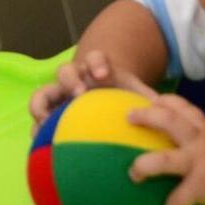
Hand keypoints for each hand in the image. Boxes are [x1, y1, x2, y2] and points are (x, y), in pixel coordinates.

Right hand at [31, 49, 158, 126]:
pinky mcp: (48, 111)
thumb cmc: (122, 94)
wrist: (102, 92)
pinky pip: (37, 119)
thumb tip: (168, 115)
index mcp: (96, 69)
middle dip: (71, 80)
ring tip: (46, 123)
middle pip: (65, 71)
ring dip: (42, 105)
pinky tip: (42, 147)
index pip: (95, 58)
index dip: (97, 63)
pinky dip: (37, 129)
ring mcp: (58, 93)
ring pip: (42, 93)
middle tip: (79, 94)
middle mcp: (74, 77)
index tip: (103, 75)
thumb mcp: (135, 92)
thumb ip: (148, 100)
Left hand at [128, 95, 204, 204]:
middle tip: (129, 116)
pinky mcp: (202, 185)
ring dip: (145, 166)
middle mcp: (201, 142)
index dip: (167, 102)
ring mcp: (199, 163)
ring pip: (164, 160)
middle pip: (169, 121)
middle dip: (147, 116)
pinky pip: (180, 198)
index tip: (153, 100)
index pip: (186, 109)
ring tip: (133, 172)